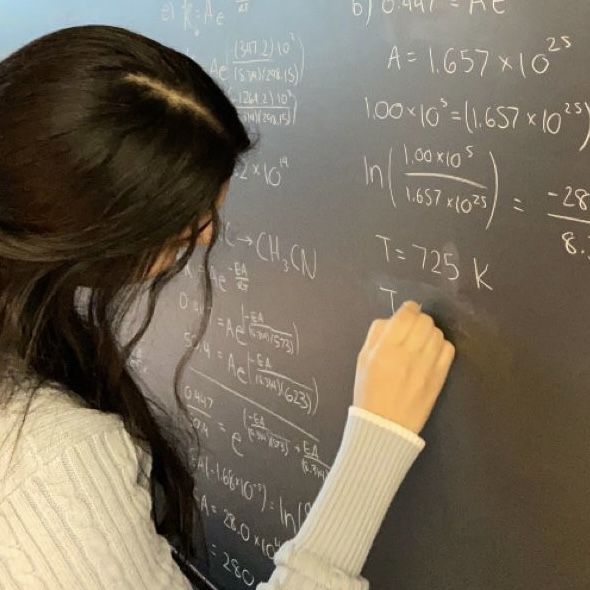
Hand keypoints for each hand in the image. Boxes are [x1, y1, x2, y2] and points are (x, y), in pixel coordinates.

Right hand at [353, 300, 454, 433]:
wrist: (384, 425)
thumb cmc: (369, 390)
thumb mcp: (362, 359)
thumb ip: (376, 335)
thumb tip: (392, 319)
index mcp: (386, 347)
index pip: (406, 315)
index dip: (409, 309)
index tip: (409, 311)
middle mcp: (408, 353)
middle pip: (424, 321)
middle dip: (419, 320)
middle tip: (414, 330)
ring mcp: (426, 365)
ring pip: (437, 333)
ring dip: (430, 333)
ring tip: (422, 343)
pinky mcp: (439, 377)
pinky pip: (448, 350)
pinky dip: (441, 346)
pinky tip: (432, 354)